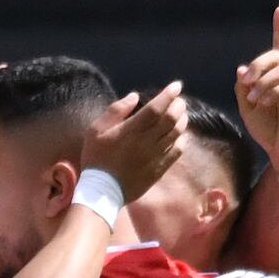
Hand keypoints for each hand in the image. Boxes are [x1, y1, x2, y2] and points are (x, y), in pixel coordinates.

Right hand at [79, 80, 187, 197]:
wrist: (102, 191)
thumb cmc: (96, 157)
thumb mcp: (96, 130)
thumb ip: (115, 111)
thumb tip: (135, 97)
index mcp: (130, 130)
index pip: (156, 108)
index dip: (168, 95)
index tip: (176, 86)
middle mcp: (146, 142)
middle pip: (170, 119)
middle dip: (178, 106)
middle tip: (179, 100)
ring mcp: (155, 157)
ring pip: (176, 134)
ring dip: (182, 121)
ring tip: (181, 115)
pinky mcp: (159, 169)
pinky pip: (176, 152)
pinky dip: (182, 140)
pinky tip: (181, 135)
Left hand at [237, 6, 278, 176]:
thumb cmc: (267, 131)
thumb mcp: (247, 108)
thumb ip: (243, 88)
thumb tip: (243, 68)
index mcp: (278, 77)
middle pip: (275, 56)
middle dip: (258, 65)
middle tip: (245, 82)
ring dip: (261, 82)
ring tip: (252, 99)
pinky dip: (271, 91)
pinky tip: (262, 103)